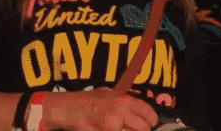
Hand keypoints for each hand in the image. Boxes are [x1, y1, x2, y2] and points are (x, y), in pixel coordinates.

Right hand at [43, 88, 157, 130]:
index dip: (152, 118)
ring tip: (121, 127)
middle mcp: (120, 114)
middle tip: (142, 129)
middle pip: (143, 128)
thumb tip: (137, 104)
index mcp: (123, 101)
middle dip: (144, 129)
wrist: (68, 110)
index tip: (153, 122)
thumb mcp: (107, 92)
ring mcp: (113, 128)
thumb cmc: (86, 100)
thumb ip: (123, 99)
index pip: (147, 111)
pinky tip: (112, 129)